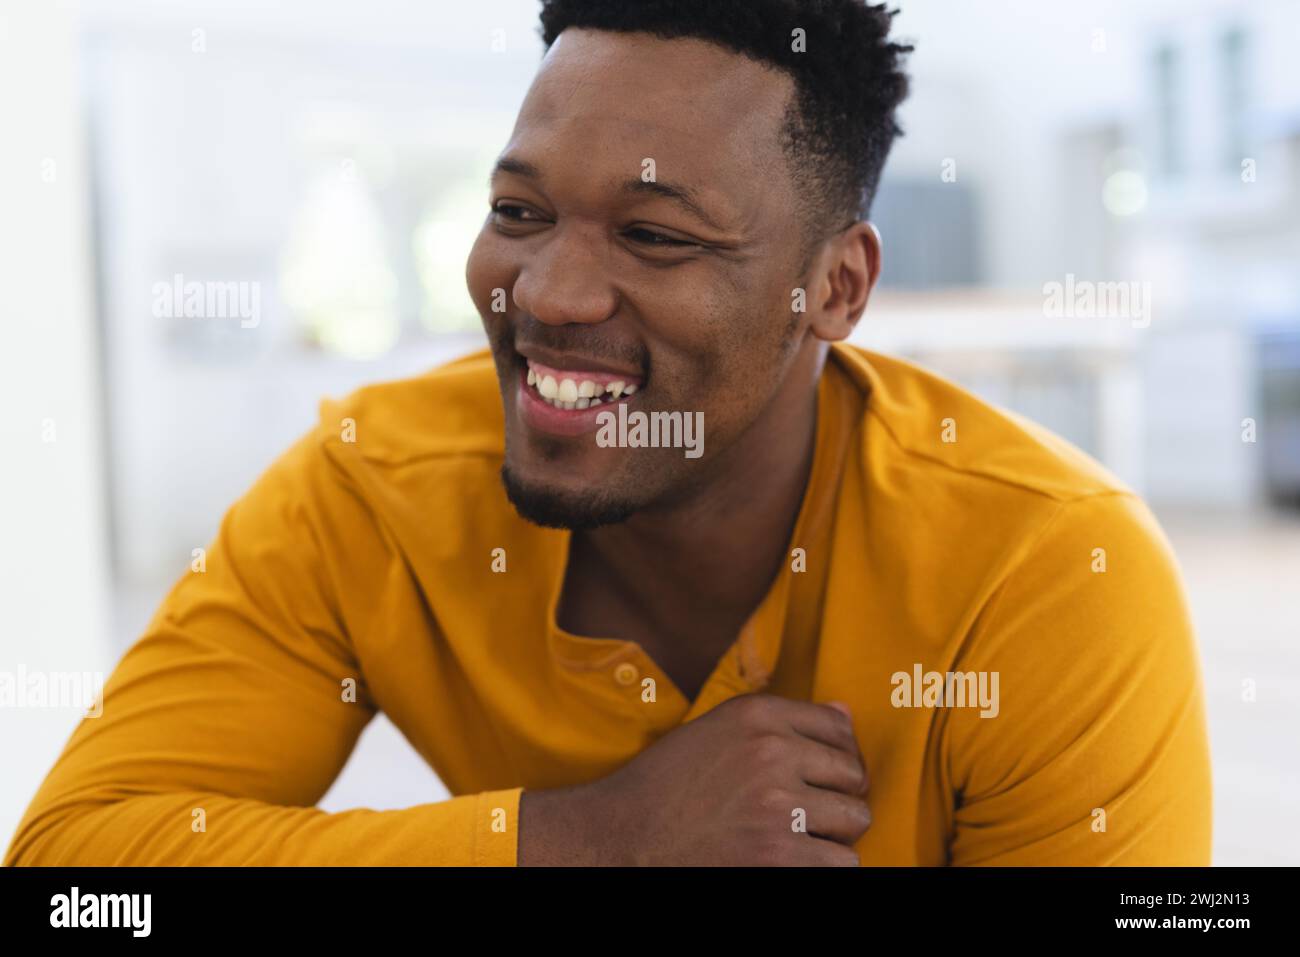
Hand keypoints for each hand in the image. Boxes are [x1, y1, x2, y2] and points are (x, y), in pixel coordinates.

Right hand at [518, 693, 870, 864]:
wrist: (621, 835)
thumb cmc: (667, 784)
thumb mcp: (716, 731)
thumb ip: (781, 722)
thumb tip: (846, 716)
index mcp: (757, 715)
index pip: (838, 727)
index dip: (837, 755)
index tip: (821, 775)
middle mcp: (772, 752)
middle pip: (853, 775)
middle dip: (836, 797)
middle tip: (806, 814)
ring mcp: (778, 805)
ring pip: (854, 820)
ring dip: (832, 835)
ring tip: (798, 839)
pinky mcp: (778, 854)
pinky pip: (841, 862)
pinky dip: (823, 866)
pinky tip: (792, 861)